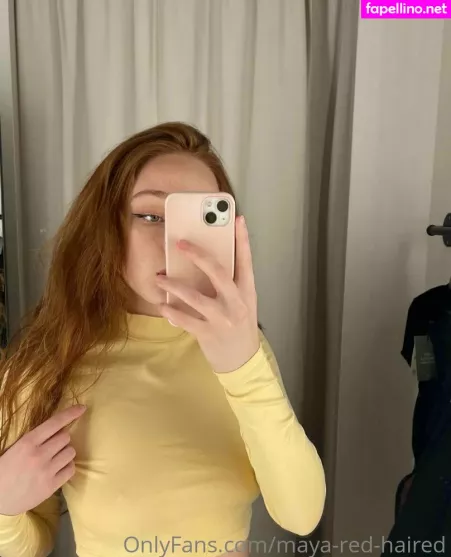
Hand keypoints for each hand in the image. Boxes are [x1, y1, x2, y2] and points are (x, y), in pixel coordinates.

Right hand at [0, 404, 85, 515]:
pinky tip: (58, 469)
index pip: (55, 423)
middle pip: (66, 437)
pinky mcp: (51, 486)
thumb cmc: (5, 470)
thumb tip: (59, 428)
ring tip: (55, 459)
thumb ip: (36, 438)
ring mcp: (46, 471)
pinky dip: (67, 467)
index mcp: (27, 442)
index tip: (82, 408)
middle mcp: (39, 455)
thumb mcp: (16, 448)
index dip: (70, 413)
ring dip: (65, 453)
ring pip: (71, 452)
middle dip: (61, 439)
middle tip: (52, 447)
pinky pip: (71, 469)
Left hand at [156, 216, 259, 372]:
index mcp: (247, 292)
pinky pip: (186, 320)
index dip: (242, 239)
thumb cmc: (239, 325)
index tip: (237, 218)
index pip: (246, 261)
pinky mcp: (208, 334)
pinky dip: (172, 312)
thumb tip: (208, 259)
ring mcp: (222, 319)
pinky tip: (163, 305)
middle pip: (218, 273)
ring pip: (196, 297)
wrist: (242, 360)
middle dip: (199, 256)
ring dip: (175, 285)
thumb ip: (231, 283)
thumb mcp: (242, 302)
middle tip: (181, 243)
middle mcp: (237, 303)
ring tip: (160, 277)